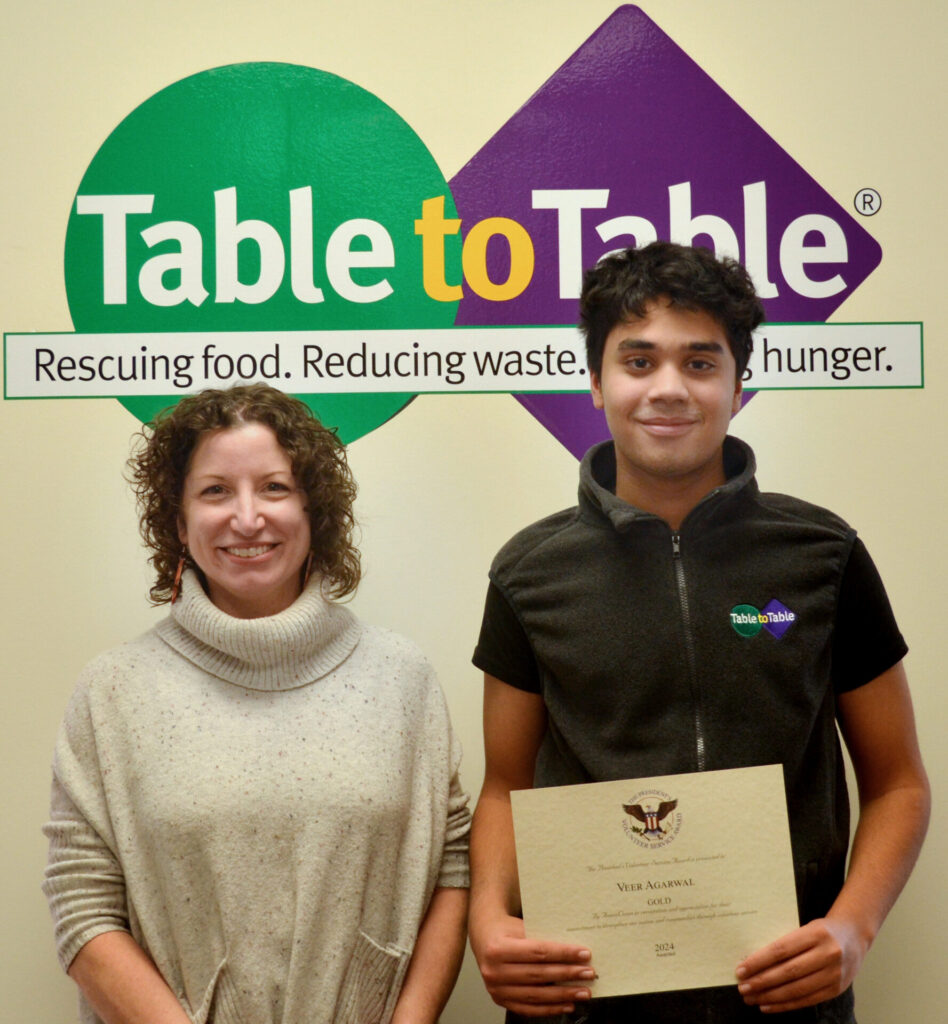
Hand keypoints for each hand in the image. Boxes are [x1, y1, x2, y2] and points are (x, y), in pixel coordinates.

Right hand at [471, 913, 595, 1016]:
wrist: (484, 936)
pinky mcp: (500, 1000)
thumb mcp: (520, 926)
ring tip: (583, 992)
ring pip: (536, 995)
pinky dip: (550, 1008)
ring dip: (563, 995)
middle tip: (589, 973)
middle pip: (539, 974)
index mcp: (498, 948)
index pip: (538, 952)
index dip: (563, 954)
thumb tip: (574, 952)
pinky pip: (529, 1008)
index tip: (584, 954)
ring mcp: (496, 989)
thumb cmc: (506, 929)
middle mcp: (494, 970)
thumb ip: (542, 939)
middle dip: (567, 974)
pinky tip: (567, 1004)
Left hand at [735, 917, 867, 1012]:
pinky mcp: (836, 989)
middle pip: (788, 972)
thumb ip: (784, 943)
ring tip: (751, 998)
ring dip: (770, 996)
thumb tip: (752, 961)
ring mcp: (834, 974)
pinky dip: (785, 1005)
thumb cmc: (821, 930)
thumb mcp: (804, 928)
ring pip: (796, 989)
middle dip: (761, 982)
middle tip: (742, 987)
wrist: (854, 935)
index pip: (781, 950)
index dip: (759, 961)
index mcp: (815, 933)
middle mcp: (827, 954)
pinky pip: (807, 1000)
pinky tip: (768, 1006)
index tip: (741, 969)